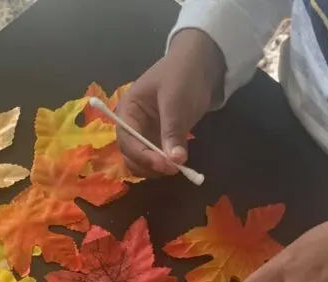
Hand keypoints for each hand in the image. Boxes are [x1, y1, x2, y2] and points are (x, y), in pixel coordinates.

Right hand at [116, 29, 223, 176]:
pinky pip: (156, 160)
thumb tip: (176, 160)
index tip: (164, 164)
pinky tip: (178, 163)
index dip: (143, 156)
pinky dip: (165, 166)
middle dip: (149, 165)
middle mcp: (131, 126)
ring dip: (156, 170)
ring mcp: (144, 135)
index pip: (127, 141)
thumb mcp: (176, 102)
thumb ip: (173, 131)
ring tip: (177, 166)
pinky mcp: (158, 141)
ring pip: (142, 163)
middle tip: (173, 169)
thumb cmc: (182, 75)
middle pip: (131, 156)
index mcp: (127, 111)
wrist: (200, 64)